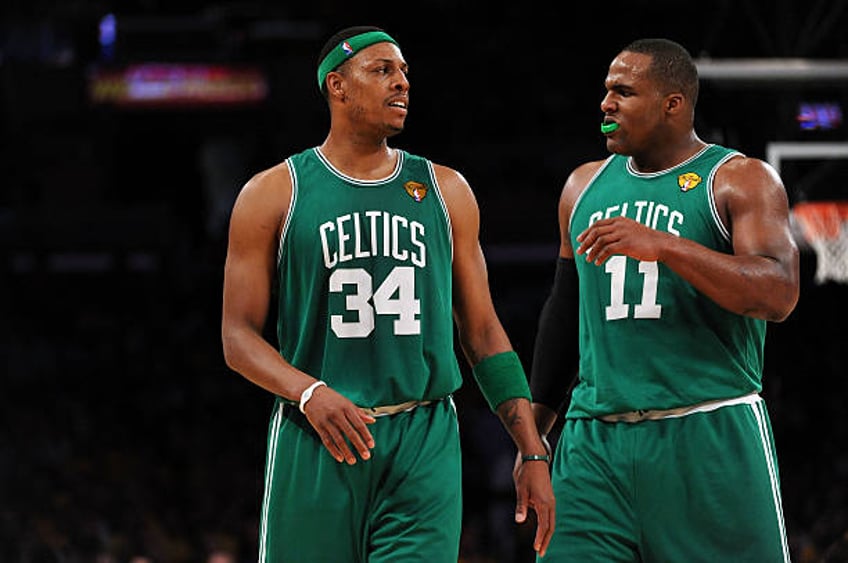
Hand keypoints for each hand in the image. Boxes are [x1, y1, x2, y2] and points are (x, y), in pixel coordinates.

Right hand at [301, 384, 375, 463]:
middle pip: (350, 433)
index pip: (359, 424)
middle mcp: (337, 414)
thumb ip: (359, 412)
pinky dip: (333, 450)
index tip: (371, 445)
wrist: (312, 393)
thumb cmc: (331, 398)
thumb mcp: (347, 402)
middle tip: (366, 456)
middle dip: (359, 445)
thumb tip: (372, 420)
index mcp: (347, 408)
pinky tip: (339, 457)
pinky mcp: (318, 426)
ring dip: (346, 451)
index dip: (366, 435)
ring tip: (352, 460)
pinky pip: (327, 440)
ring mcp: (327, 420)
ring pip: (338, 439)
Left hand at [512, 439, 554, 556]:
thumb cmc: (526, 472)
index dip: (541, 539)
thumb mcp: (521, 489)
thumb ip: (521, 506)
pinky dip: (547, 523)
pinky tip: (541, 528)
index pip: (544, 526)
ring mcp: (551, 499)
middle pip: (551, 526)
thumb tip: (520, 521)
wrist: (535, 456)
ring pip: (551, 520)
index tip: (537, 550)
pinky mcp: (548, 496)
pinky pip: (550, 514)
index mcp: (544, 503)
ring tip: (542, 543)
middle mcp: (550, 503)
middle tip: (541, 552)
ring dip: (547, 532)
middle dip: (546, 540)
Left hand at [576, 216, 670, 264]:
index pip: (598, 224)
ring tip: (588, 259)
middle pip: (596, 231)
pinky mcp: (626, 244)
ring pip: (600, 241)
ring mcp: (623, 234)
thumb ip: (618, 231)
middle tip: (579, 251)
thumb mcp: (631, 230)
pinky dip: (600, 256)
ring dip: (591, 251)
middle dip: (585, 242)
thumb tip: (604, 240)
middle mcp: (619, 225)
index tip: (579, 239)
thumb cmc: (647, 239)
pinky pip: (608, 250)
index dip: (586, 231)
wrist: (662, 244)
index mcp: (620, 220)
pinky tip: (598, 262)